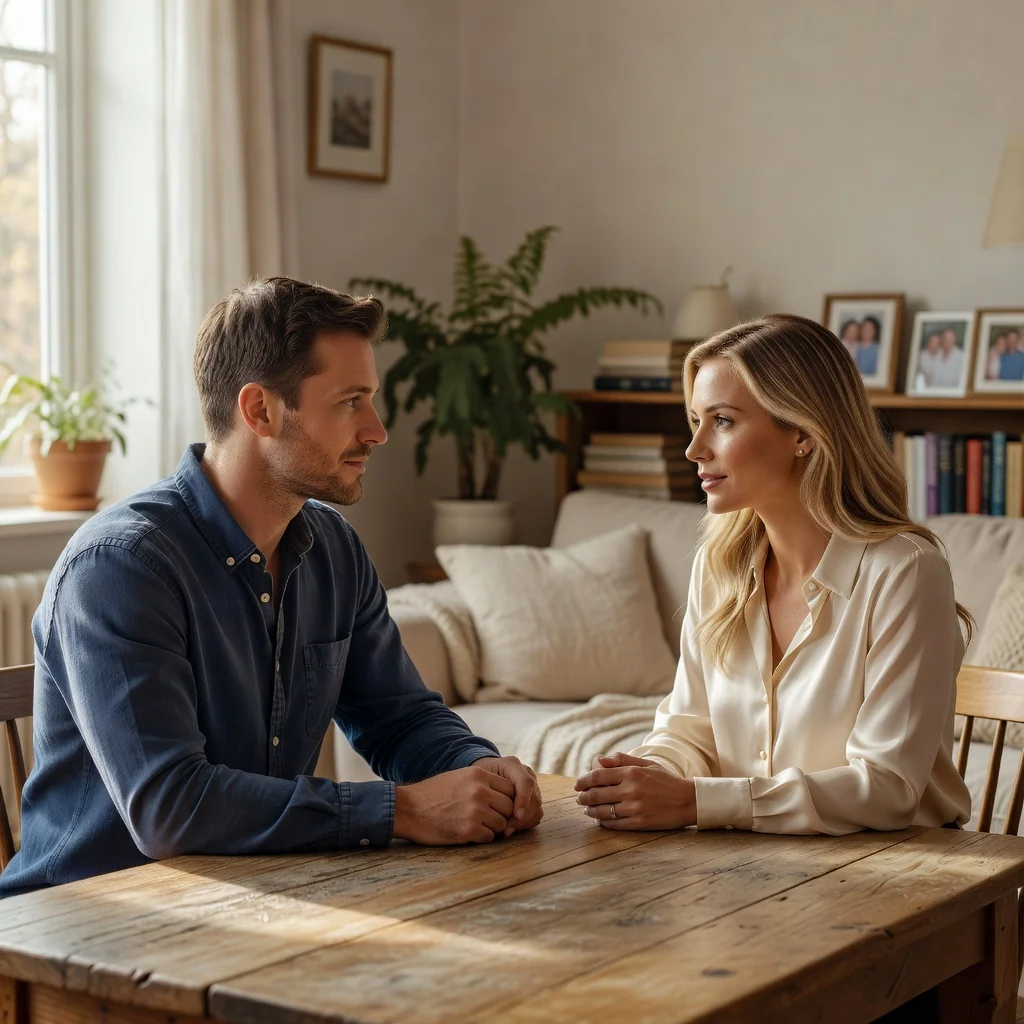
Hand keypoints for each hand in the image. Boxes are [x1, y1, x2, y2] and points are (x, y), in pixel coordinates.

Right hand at [393, 765, 515, 844]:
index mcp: (479, 775)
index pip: (511, 788)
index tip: (497, 807)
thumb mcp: (459, 777)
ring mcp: (475, 810)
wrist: (408, 808)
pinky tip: (468, 833)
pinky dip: (482, 838)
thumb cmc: (433, 794)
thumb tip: (505, 794)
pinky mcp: (468, 830)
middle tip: (488, 819)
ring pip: (502, 824)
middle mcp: (480, 791)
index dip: (506, 800)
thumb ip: (483, 783)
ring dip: (492, 828)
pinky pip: (489, 837)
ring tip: (476, 826)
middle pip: (509, 807)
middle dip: (502, 815)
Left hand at [473, 756, 543, 835]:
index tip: (516, 815)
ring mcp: (531, 786)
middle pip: (534, 799)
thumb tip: (498, 814)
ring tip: (507, 830)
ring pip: (537, 808)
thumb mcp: (477, 779)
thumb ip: (486, 790)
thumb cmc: (477, 779)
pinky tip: (512, 827)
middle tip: (506, 829)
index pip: (525, 782)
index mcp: (512, 765)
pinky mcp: (532, 799)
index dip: (523, 799)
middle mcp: (526, 774)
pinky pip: (536, 814)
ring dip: (524, 823)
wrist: (482, 776)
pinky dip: (526, 824)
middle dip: (522, 818)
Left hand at [574, 752, 695, 829]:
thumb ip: (621, 760)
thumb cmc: (665, 780)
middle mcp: (631, 790)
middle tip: (579, 799)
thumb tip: (598, 760)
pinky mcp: (640, 823)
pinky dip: (603, 822)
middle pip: (597, 794)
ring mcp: (635, 808)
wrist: (687, 800)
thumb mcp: (646, 764)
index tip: (577, 785)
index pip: (598, 776)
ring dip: (590, 811)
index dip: (584, 781)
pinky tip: (600, 819)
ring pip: (603, 811)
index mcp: (631, 773)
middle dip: (583, 797)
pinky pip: (615, 824)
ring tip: (587, 810)